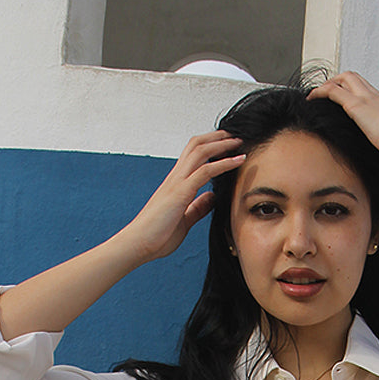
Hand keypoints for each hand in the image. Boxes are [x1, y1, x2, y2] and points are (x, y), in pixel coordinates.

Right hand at [129, 131, 245, 261]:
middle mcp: (176, 177)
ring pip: (201, 151)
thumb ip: (197, 207)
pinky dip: (224, 163)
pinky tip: (238, 161)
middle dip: (217, 137)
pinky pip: (206, 171)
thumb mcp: (184, 220)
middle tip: (236, 135)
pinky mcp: (181, 192)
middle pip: (197, 145)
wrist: (138, 244)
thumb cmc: (157, 236)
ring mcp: (177, 183)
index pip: (193, 155)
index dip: (210, 146)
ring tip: (239, 141)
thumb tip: (211, 198)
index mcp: (176, 183)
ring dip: (222, 144)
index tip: (228, 145)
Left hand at [308, 73, 378, 171]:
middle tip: (325, 92)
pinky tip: (311, 99)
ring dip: (328, 83)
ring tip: (316, 95)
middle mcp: (375, 98)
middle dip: (337, 81)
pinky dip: (321, 92)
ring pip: (344, 78)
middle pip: (354, 77)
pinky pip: (333, 91)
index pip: (366, 89)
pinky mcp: (357, 107)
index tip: (342, 100)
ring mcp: (367, 99)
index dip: (352, 90)